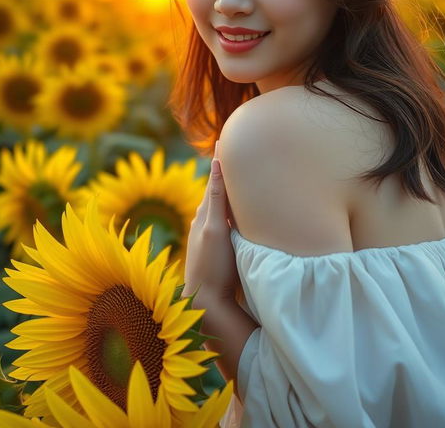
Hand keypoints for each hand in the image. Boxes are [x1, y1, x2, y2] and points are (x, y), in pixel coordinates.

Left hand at [182, 142, 239, 303]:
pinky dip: (231, 213)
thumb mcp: (215, 230)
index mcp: (205, 215)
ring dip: (229, 194)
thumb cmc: (212, 267)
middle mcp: (205, 224)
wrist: (206, 304)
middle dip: (225, 175)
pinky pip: (225, 224)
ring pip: (221, 209)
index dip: (220, 162)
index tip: (223, 140)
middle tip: (234, 154)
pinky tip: (239, 217)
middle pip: (217, 193)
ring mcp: (210, 239)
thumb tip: (216, 164)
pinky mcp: (217, 252)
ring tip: (240, 180)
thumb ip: (216, 199)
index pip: (215, 181)